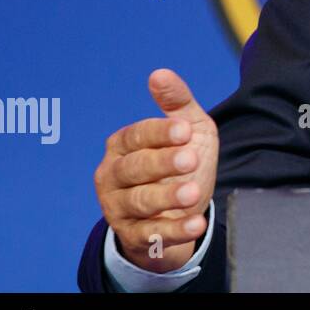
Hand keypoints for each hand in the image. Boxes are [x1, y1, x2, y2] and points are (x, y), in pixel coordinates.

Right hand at [93, 69, 219, 272]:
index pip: (136, 135)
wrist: (183, 209)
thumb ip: (176, 102)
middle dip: (162, 163)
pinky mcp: (133, 236)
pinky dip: (174, 231)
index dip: (159, 133)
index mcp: (122, 144)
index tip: (184, 130)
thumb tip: (159, 74)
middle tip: (190, 160)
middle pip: (134, 168)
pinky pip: (151, 235)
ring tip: (194, 193)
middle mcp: (113, 175)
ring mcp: (119, 208)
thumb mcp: (187, 128)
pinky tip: (195, 224)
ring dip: (167, 197)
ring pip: (139, 202)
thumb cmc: (182, 162)